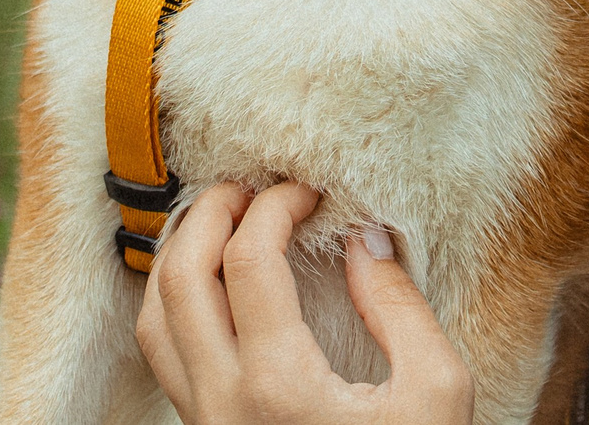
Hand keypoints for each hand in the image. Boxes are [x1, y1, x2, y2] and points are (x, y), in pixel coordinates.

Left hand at [136, 181, 474, 424]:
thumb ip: (398, 305)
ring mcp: (205, 423)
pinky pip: (162, 355)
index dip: (275, 205)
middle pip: (179, 275)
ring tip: (223, 221)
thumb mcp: (436, 391)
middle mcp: (223, 403)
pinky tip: (211, 283)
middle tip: (252, 186)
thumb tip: (362, 237)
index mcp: (279, 385)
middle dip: (211, 212)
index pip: (247, 258)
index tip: (308, 192)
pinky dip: (172, 301)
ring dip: (179, 254)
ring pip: (152, 317)